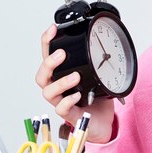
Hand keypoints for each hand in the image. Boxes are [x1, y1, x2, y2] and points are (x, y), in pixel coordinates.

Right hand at [35, 24, 114, 143]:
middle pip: (42, 75)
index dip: (48, 42)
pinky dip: (67, 101)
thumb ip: (99, 62)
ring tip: (75, 76)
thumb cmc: (97, 99)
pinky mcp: (70, 115)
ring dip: (61, 82)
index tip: (53, 29)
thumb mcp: (99, 75)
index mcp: (63, 75)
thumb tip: (109, 43)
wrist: (103, 123)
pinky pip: (61, 109)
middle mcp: (59, 88)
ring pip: (48, 92)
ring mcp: (62, 102)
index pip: (49, 56)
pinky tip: (77, 95)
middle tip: (62, 54)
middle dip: (48, 62)